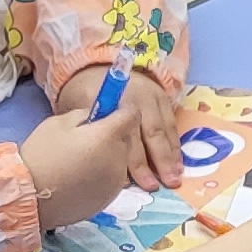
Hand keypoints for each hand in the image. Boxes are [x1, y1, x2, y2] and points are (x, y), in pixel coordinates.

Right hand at [20, 105, 146, 230]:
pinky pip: (113, 179)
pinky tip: (81, 179)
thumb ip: (87, 114)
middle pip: (127, 139)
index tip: (107, 114)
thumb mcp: (59, 123)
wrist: (31, 197)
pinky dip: (103, 176)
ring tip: (81, 162)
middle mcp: (118, 159)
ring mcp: (117, 182)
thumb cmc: (41, 155)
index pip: (132, 114)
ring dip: (108, 157)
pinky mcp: (110, 199)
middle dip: (112, 135)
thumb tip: (100, 114)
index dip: (121, 111)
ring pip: (121, 160)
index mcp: (107, 136)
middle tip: (86, 140)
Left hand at [59, 65, 177, 195]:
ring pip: (162, 130)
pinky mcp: (163, 98)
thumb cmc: (83, 95)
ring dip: (169, 156)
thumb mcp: (75, 109)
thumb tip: (94, 166)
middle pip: (148, 133)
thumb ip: (86, 132)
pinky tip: (177, 164)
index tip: (133, 181)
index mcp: (112, 100)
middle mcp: (135, 97)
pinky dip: (174, 145)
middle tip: (161, 184)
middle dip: (156, 162)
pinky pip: (171, 124)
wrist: (96, 66)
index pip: (123, 134)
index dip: (129, 159)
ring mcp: (152, 97)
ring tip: (174, 178)